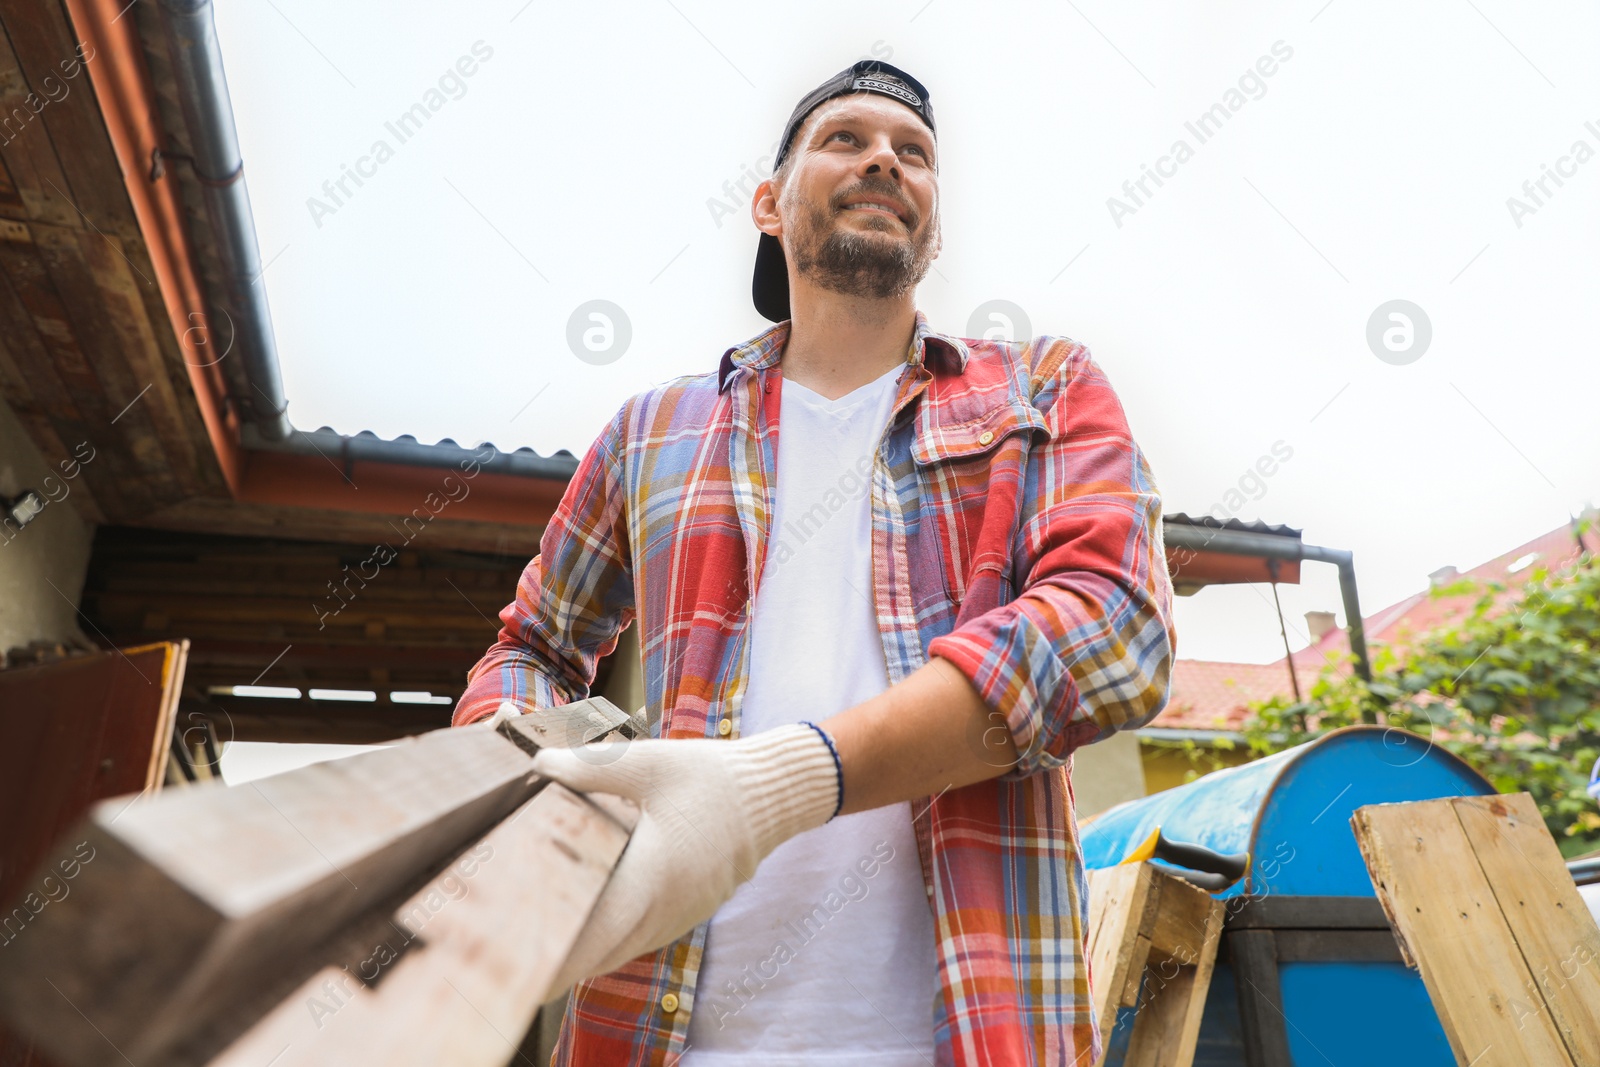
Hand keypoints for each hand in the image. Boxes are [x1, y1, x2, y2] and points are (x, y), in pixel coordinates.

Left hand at [530, 723, 838, 992]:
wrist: (771, 796)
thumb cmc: (711, 778)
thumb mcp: (649, 763)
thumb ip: (588, 767)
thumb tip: (534, 764)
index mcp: (653, 876)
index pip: (589, 933)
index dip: (544, 946)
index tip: (506, 940)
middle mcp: (663, 911)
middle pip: (590, 956)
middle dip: (546, 953)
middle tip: (502, 934)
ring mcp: (673, 921)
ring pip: (608, 955)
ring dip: (573, 948)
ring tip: (526, 930)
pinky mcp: (678, 918)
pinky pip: (628, 943)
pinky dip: (598, 939)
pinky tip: (572, 918)